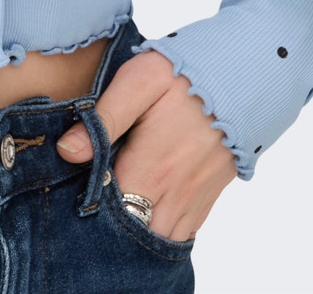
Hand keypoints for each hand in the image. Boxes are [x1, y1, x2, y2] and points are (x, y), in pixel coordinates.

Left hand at [56, 50, 238, 240]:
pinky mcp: (208, 197)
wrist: (246, 77)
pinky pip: (183, 233)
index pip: (109, 211)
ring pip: (159, 239)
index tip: (74, 190)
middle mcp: (174, 194)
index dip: (87, 206)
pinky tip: (144, 215)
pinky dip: (161, 231)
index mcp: (151, 169)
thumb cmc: (186, 73)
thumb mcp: (140, 81)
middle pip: (134, 233)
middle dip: (110, 227)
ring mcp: (194, 200)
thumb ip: (104, 117)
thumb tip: (67, 151)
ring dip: (136, 231)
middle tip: (90, 205)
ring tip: (114, 212)